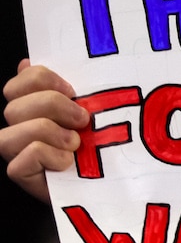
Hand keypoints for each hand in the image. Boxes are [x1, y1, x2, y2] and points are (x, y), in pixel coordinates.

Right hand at [0, 59, 88, 203]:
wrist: (110, 179)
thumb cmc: (100, 142)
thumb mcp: (92, 109)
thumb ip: (67, 87)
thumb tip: (27, 62)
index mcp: (33, 103)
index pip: (20, 80)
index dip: (43, 79)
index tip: (73, 91)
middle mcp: (19, 124)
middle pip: (14, 106)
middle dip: (53, 107)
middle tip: (82, 120)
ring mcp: (16, 150)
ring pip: (9, 133)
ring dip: (50, 133)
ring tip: (75, 143)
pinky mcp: (21, 173)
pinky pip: (23, 158)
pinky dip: (50, 157)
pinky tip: (67, 162)